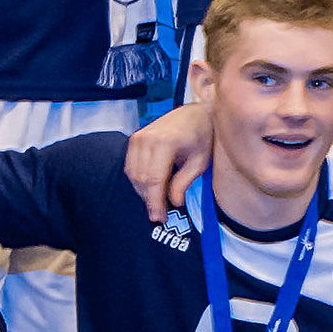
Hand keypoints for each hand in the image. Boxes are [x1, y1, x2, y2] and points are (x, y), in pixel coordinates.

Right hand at [125, 102, 214, 222]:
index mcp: (165, 142)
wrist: (194, 113)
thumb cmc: (201, 136)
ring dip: (143, 192)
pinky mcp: (134, 139)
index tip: (160, 218)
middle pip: (141, 179)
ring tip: (158, 202)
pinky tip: (152, 188)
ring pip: (133, 174)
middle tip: (160, 215)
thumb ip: (184, 182)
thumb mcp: (200, 161)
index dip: (155, 202)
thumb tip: (174, 203)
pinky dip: (139, 180)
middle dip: (150, 200)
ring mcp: (138, 137)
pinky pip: (130, 166)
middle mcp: (147, 138)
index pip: (154, 179)